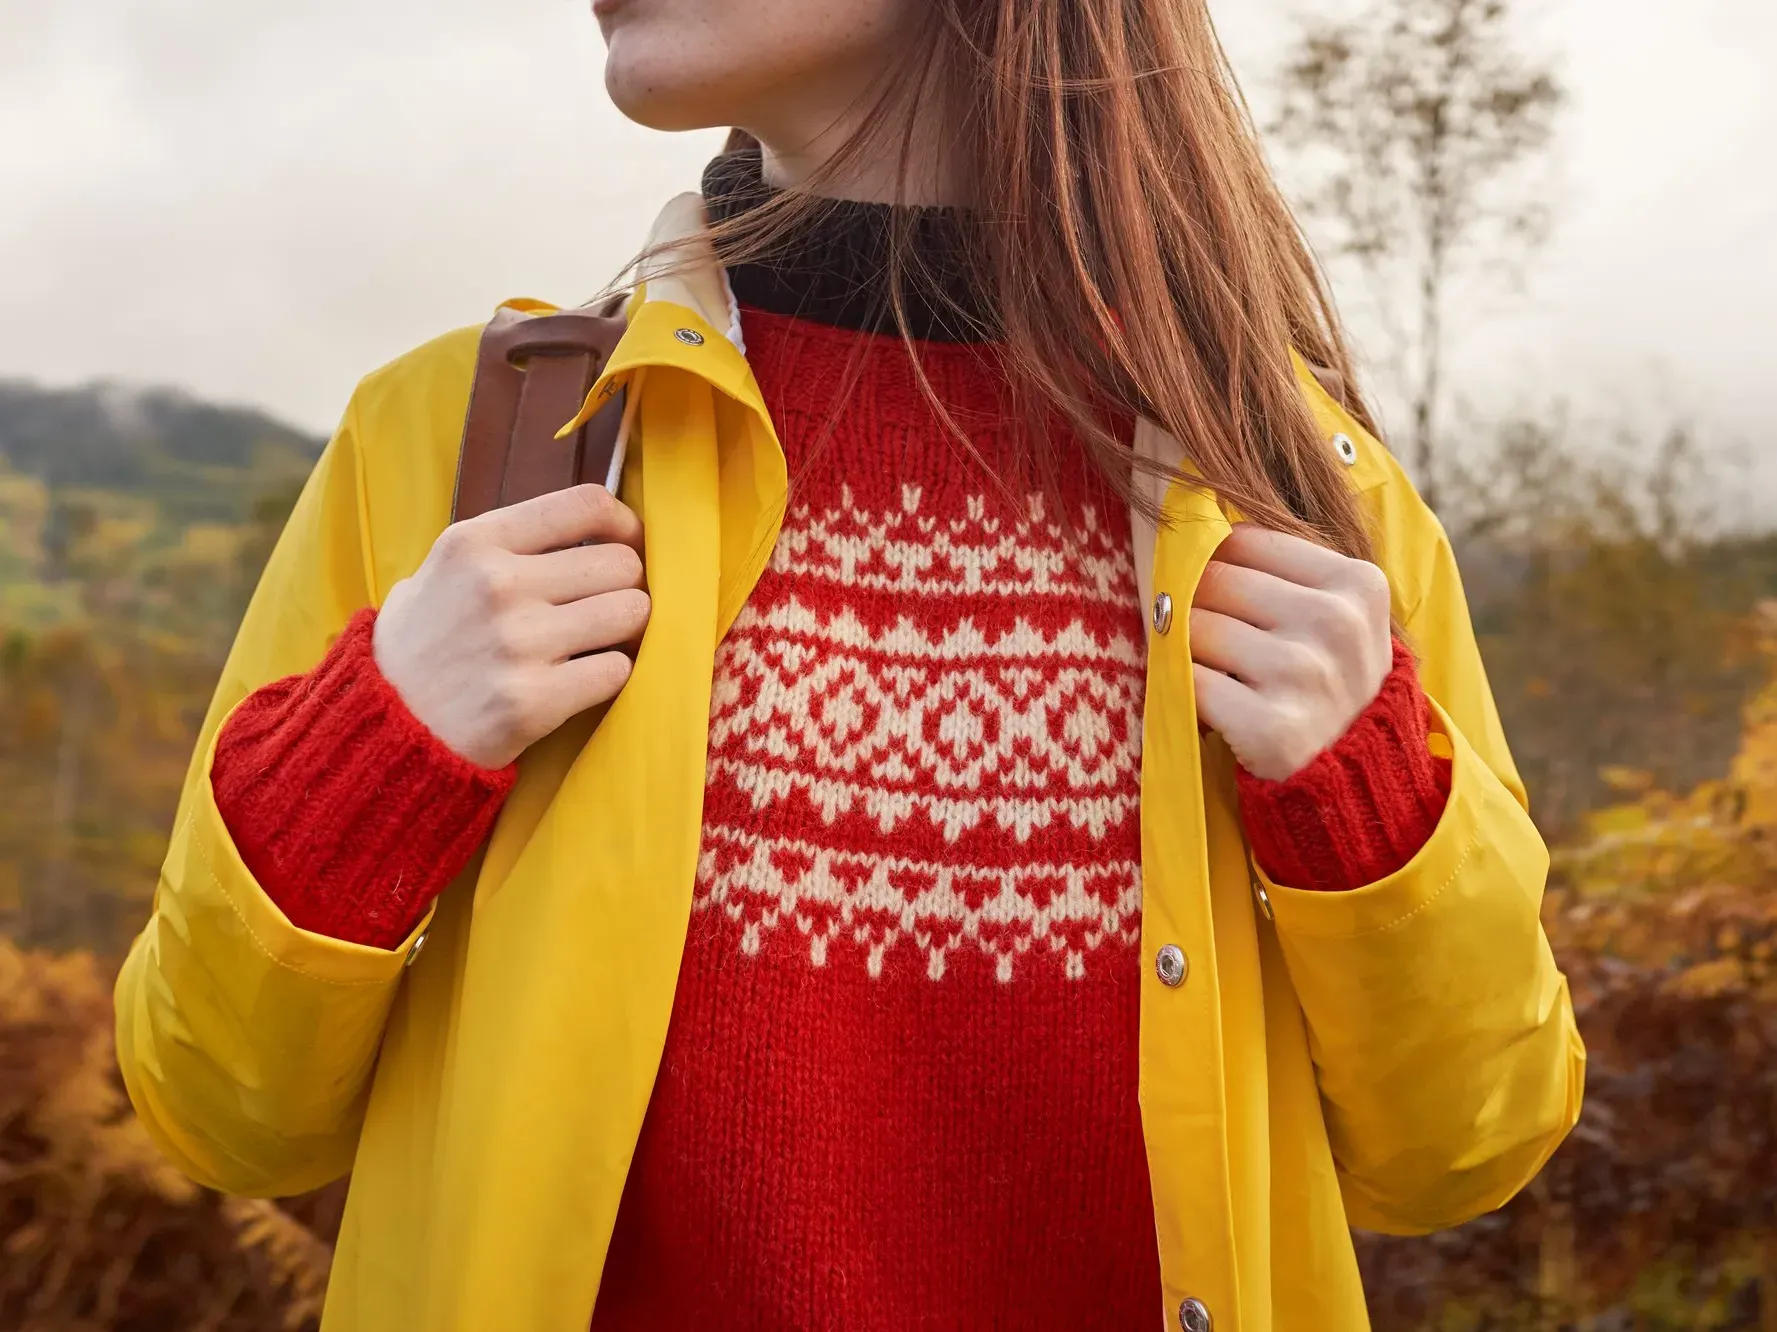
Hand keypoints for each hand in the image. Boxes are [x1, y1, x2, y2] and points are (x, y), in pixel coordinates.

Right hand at [374, 485, 650, 768]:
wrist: (384, 728)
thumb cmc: (425, 644)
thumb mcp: (442, 571)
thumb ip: (507, 545)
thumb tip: (592, 526)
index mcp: (475, 542)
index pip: (585, 504)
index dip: (624, 523)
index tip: (627, 542)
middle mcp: (498, 585)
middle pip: (620, 563)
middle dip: (626, 585)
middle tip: (609, 604)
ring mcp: (518, 643)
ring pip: (631, 612)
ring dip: (626, 630)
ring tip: (600, 641)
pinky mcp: (533, 700)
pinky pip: (617, 670)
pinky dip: (610, 674)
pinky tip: (583, 679)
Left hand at [1189, 524, 1392, 781]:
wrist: (1353, 775)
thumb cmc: (1328, 679)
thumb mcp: (1334, 615)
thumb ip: (1280, 570)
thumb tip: (1191, 525)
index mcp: (1356, 582)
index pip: (1243, 540)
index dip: (1215, 565)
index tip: (1219, 595)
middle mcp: (1335, 623)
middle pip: (1215, 580)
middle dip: (1196, 606)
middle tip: (1210, 638)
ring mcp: (1304, 674)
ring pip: (1196, 628)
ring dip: (1189, 650)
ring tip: (1219, 672)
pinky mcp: (1270, 726)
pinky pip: (1191, 680)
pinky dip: (1186, 690)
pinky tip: (1214, 704)